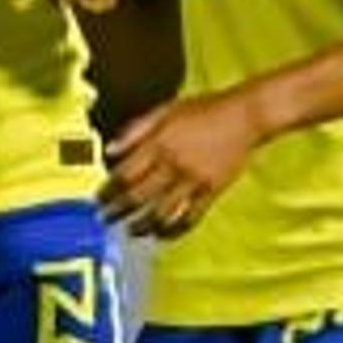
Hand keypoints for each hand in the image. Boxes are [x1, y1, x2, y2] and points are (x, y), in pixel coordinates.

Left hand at [103, 88, 264, 237]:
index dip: (108, 190)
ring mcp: (194, 180)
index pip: (125, 174)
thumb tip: (108, 150)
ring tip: (131, 231)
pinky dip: (173, 229)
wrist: (244, 116)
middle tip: (105, 220)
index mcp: (159, 144)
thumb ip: (135, 130)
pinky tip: (162, 233)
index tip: (97, 199)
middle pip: (139, 197)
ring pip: (162, 212)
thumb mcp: (165, 110)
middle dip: (118, 211)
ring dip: (143, 225)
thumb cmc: (203, 109)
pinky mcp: (212, 191)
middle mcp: (174, 165)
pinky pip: (190, 217)